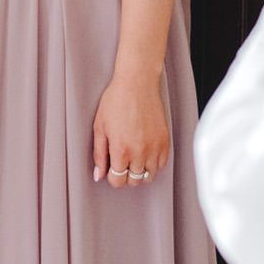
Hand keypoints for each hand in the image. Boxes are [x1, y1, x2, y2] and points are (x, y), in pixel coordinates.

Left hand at [92, 69, 170, 188]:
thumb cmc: (117, 99)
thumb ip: (99, 154)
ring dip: (140, 171)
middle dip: (125, 175)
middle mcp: (139, 152)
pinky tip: (146, 153)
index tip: (112, 170)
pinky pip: (162, 165)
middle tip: (122, 162)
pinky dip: (154, 163)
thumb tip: (98, 174)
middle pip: (134, 181)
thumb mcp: (100, 126)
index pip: (118, 181)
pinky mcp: (165, 141)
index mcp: (121, 149)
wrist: (137, 82)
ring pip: (149, 176)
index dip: (112, 177)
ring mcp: (154, 147)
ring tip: (134, 158)